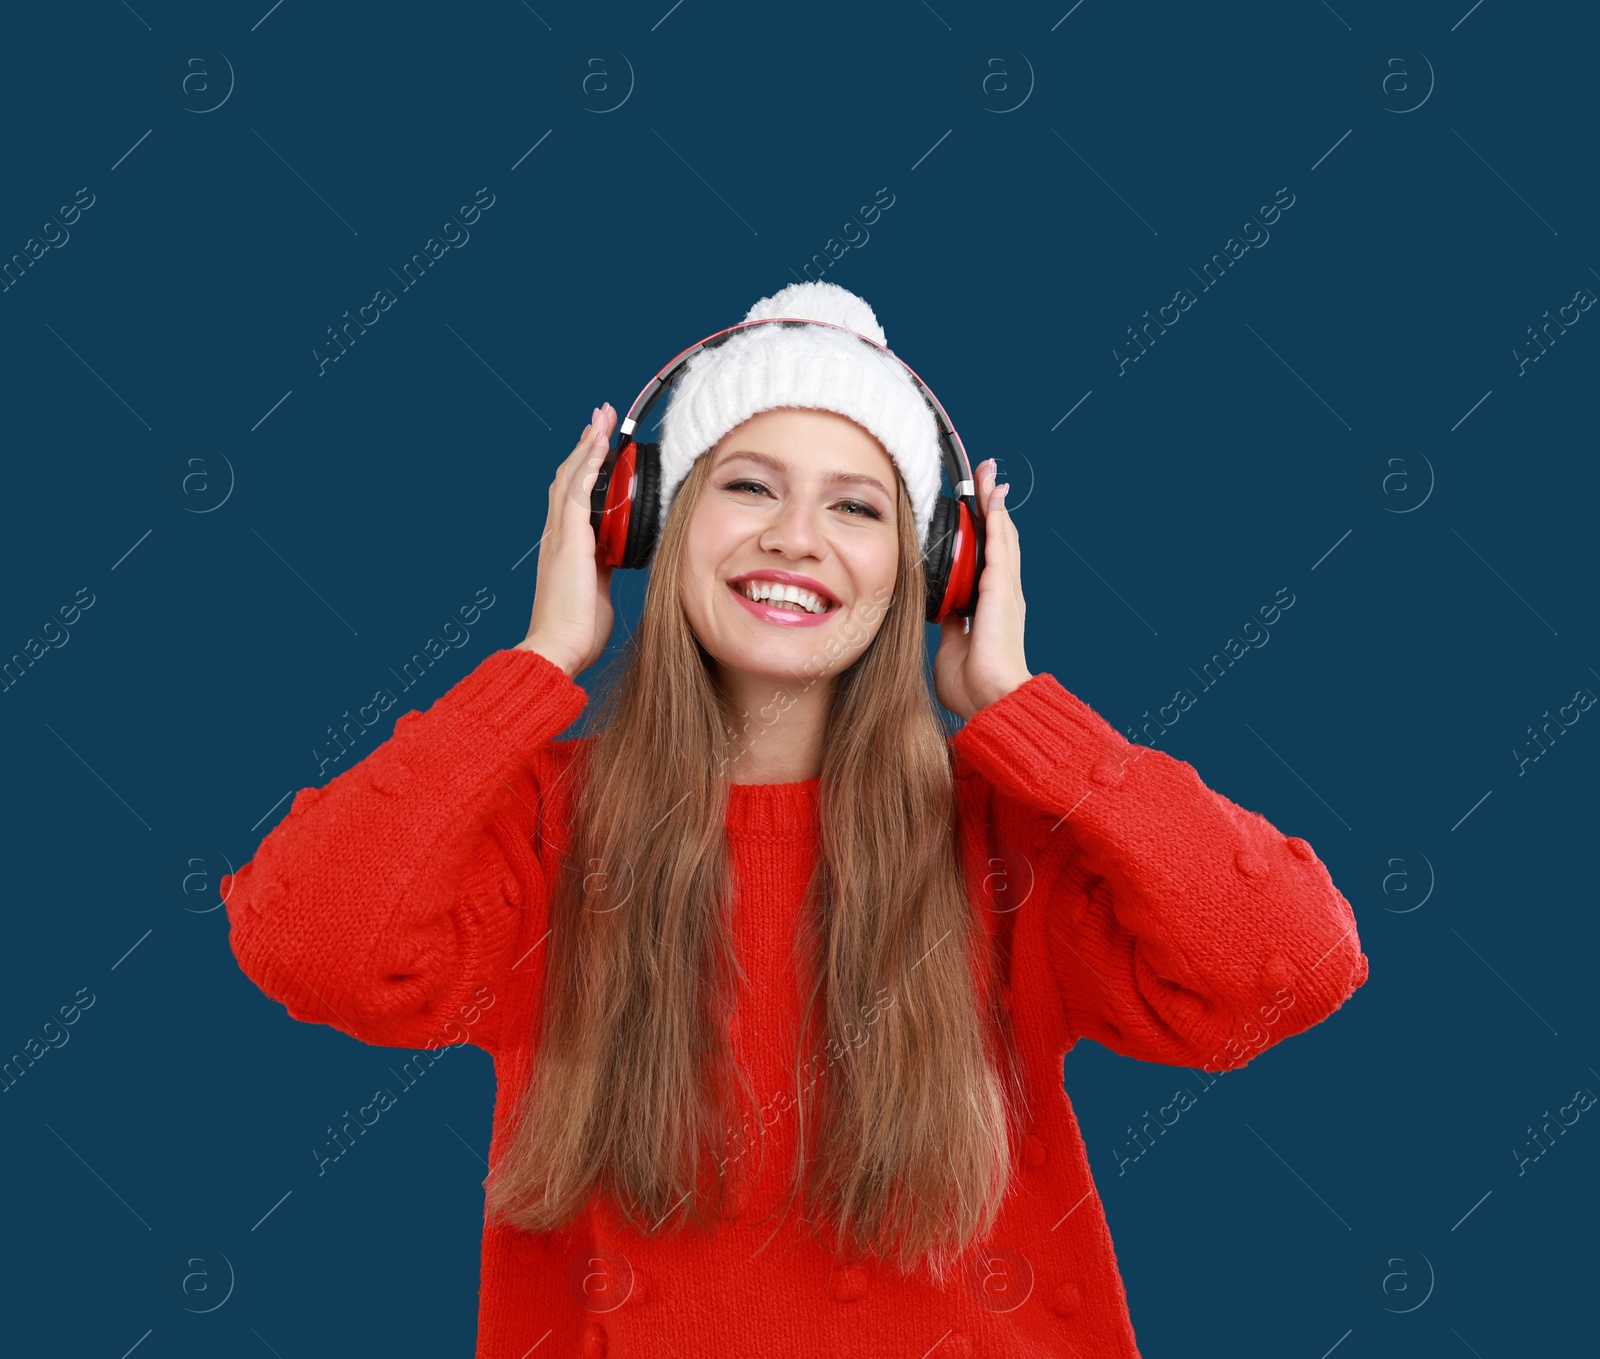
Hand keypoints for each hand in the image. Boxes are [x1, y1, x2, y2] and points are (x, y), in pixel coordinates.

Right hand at [517, 403, 619, 678]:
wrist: (557, 648)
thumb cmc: (577, 630)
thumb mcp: (597, 589)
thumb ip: (604, 567)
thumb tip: (617, 556)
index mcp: (565, 546)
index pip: (573, 496)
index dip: (586, 468)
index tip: (600, 445)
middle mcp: (557, 534)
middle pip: (568, 477)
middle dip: (586, 446)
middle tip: (601, 418)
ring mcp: (560, 535)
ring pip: (571, 477)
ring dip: (588, 444)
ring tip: (602, 418)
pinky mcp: (568, 540)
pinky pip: (576, 491)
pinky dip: (588, 464)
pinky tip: (599, 443)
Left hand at [933, 458, 1031, 720]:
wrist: (990, 699)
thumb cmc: (973, 685)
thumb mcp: (953, 647)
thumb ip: (951, 628)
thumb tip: (945, 615)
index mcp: (988, 606)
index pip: (985, 558)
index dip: (980, 532)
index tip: (971, 509)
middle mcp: (1001, 593)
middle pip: (997, 539)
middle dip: (989, 507)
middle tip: (983, 479)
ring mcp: (1004, 589)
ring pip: (1001, 535)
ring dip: (993, 503)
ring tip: (988, 476)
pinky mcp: (1002, 589)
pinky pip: (1000, 545)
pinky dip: (996, 519)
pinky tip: (992, 497)